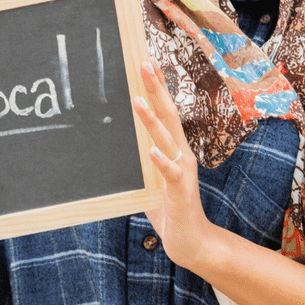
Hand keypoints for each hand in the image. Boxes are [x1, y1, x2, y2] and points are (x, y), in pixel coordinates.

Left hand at [133, 58, 212, 268]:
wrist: (192, 243)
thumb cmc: (169, 209)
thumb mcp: (147, 180)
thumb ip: (137, 161)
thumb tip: (112, 146)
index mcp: (173, 149)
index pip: (165, 112)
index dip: (156, 87)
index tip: (145, 61)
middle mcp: (181, 155)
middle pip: (169, 115)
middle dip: (156, 89)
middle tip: (144, 63)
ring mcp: (182, 172)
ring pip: (167, 140)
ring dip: (152, 120)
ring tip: (138, 101)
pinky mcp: (181, 192)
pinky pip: (171, 174)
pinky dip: (161, 161)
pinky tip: (152, 151)